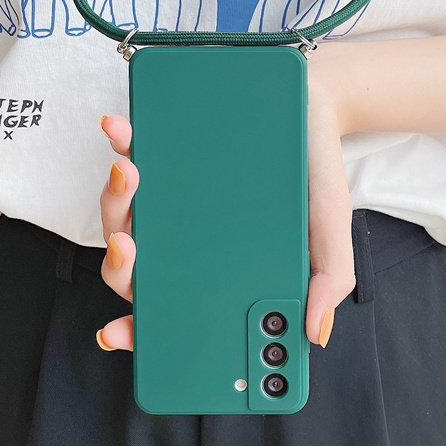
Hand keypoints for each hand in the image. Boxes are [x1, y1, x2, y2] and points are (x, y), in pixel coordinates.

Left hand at [95, 59, 354, 350]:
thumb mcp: (329, 230)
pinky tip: (118, 129)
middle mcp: (186, 239)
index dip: (139, 327)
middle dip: (120, 261)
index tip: (117, 333)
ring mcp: (173, 197)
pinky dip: (122, 141)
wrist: (316, 112)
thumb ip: (328, 278)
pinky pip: (135, 152)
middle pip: (134, 266)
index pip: (172, 308)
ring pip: (125, 213)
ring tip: (128, 174)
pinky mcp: (169, 154)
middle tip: (128, 245)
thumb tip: (316, 333)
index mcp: (217, 269)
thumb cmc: (314, 179)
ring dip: (116, 198)